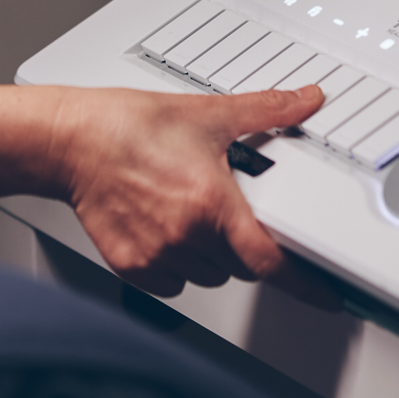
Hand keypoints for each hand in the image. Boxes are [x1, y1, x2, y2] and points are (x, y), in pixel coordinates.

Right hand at [49, 84, 335, 303]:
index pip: (270, 261)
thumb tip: (305, 100)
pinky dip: (179, 264)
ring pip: (210, 276)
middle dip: (246, 243)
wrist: (70, 141)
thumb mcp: (205, 113)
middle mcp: (186, 237)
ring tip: (190, 209)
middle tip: (227, 206)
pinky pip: (174, 283)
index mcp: (211, 203)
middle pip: (241, 266)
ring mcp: (157, 256)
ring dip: (213, 254)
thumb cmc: (127, 126)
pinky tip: (165, 226)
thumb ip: (265, 110)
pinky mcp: (132, 267)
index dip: (305, 285)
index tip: (328, 297)